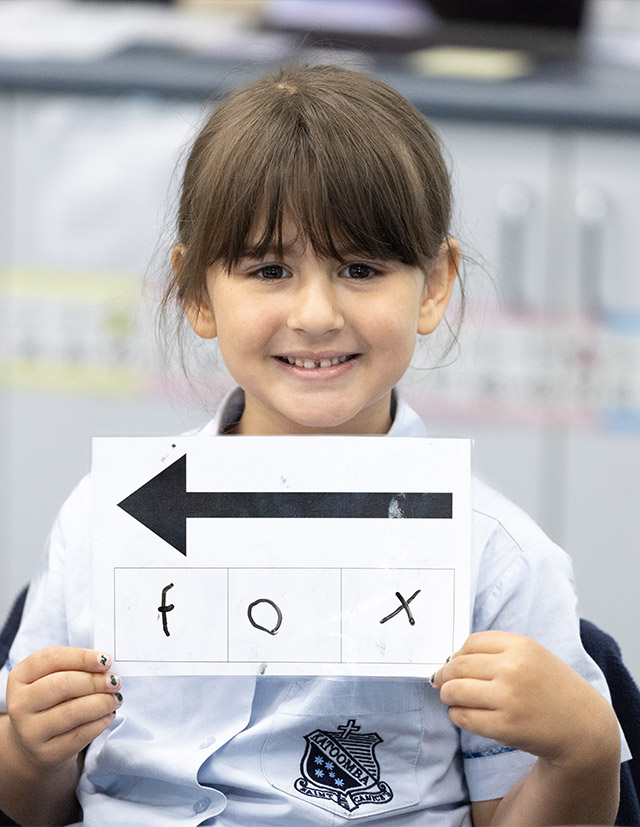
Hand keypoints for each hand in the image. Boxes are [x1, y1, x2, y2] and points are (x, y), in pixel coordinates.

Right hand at [6, 647, 122, 770]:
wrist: (35, 742)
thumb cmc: (52, 700)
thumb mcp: (53, 678)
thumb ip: (75, 667)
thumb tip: (106, 665)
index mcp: (20, 677)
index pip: (50, 658)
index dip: (81, 657)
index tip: (105, 659)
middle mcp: (19, 704)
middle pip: (61, 684)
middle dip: (94, 681)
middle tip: (115, 681)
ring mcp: (29, 731)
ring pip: (71, 712)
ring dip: (101, 703)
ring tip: (116, 698)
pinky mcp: (46, 753)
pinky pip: (79, 736)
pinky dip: (100, 723)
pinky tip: (109, 715)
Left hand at [431, 631, 617, 769]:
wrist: (583, 727)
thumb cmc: (553, 689)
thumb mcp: (533, 656)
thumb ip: (498, 651)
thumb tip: (453, 659)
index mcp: (521, 646)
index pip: (470, 642)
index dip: (457, 654)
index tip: (452, 663)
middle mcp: (513, 669)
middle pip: (458, 666)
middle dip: (445, 675)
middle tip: (441, 682)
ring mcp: (508, 698)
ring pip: (455, 691)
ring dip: (447, 695)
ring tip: (452, 699)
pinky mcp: (505, 727)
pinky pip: (464, 717)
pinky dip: (457, 715)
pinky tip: (463, 715)